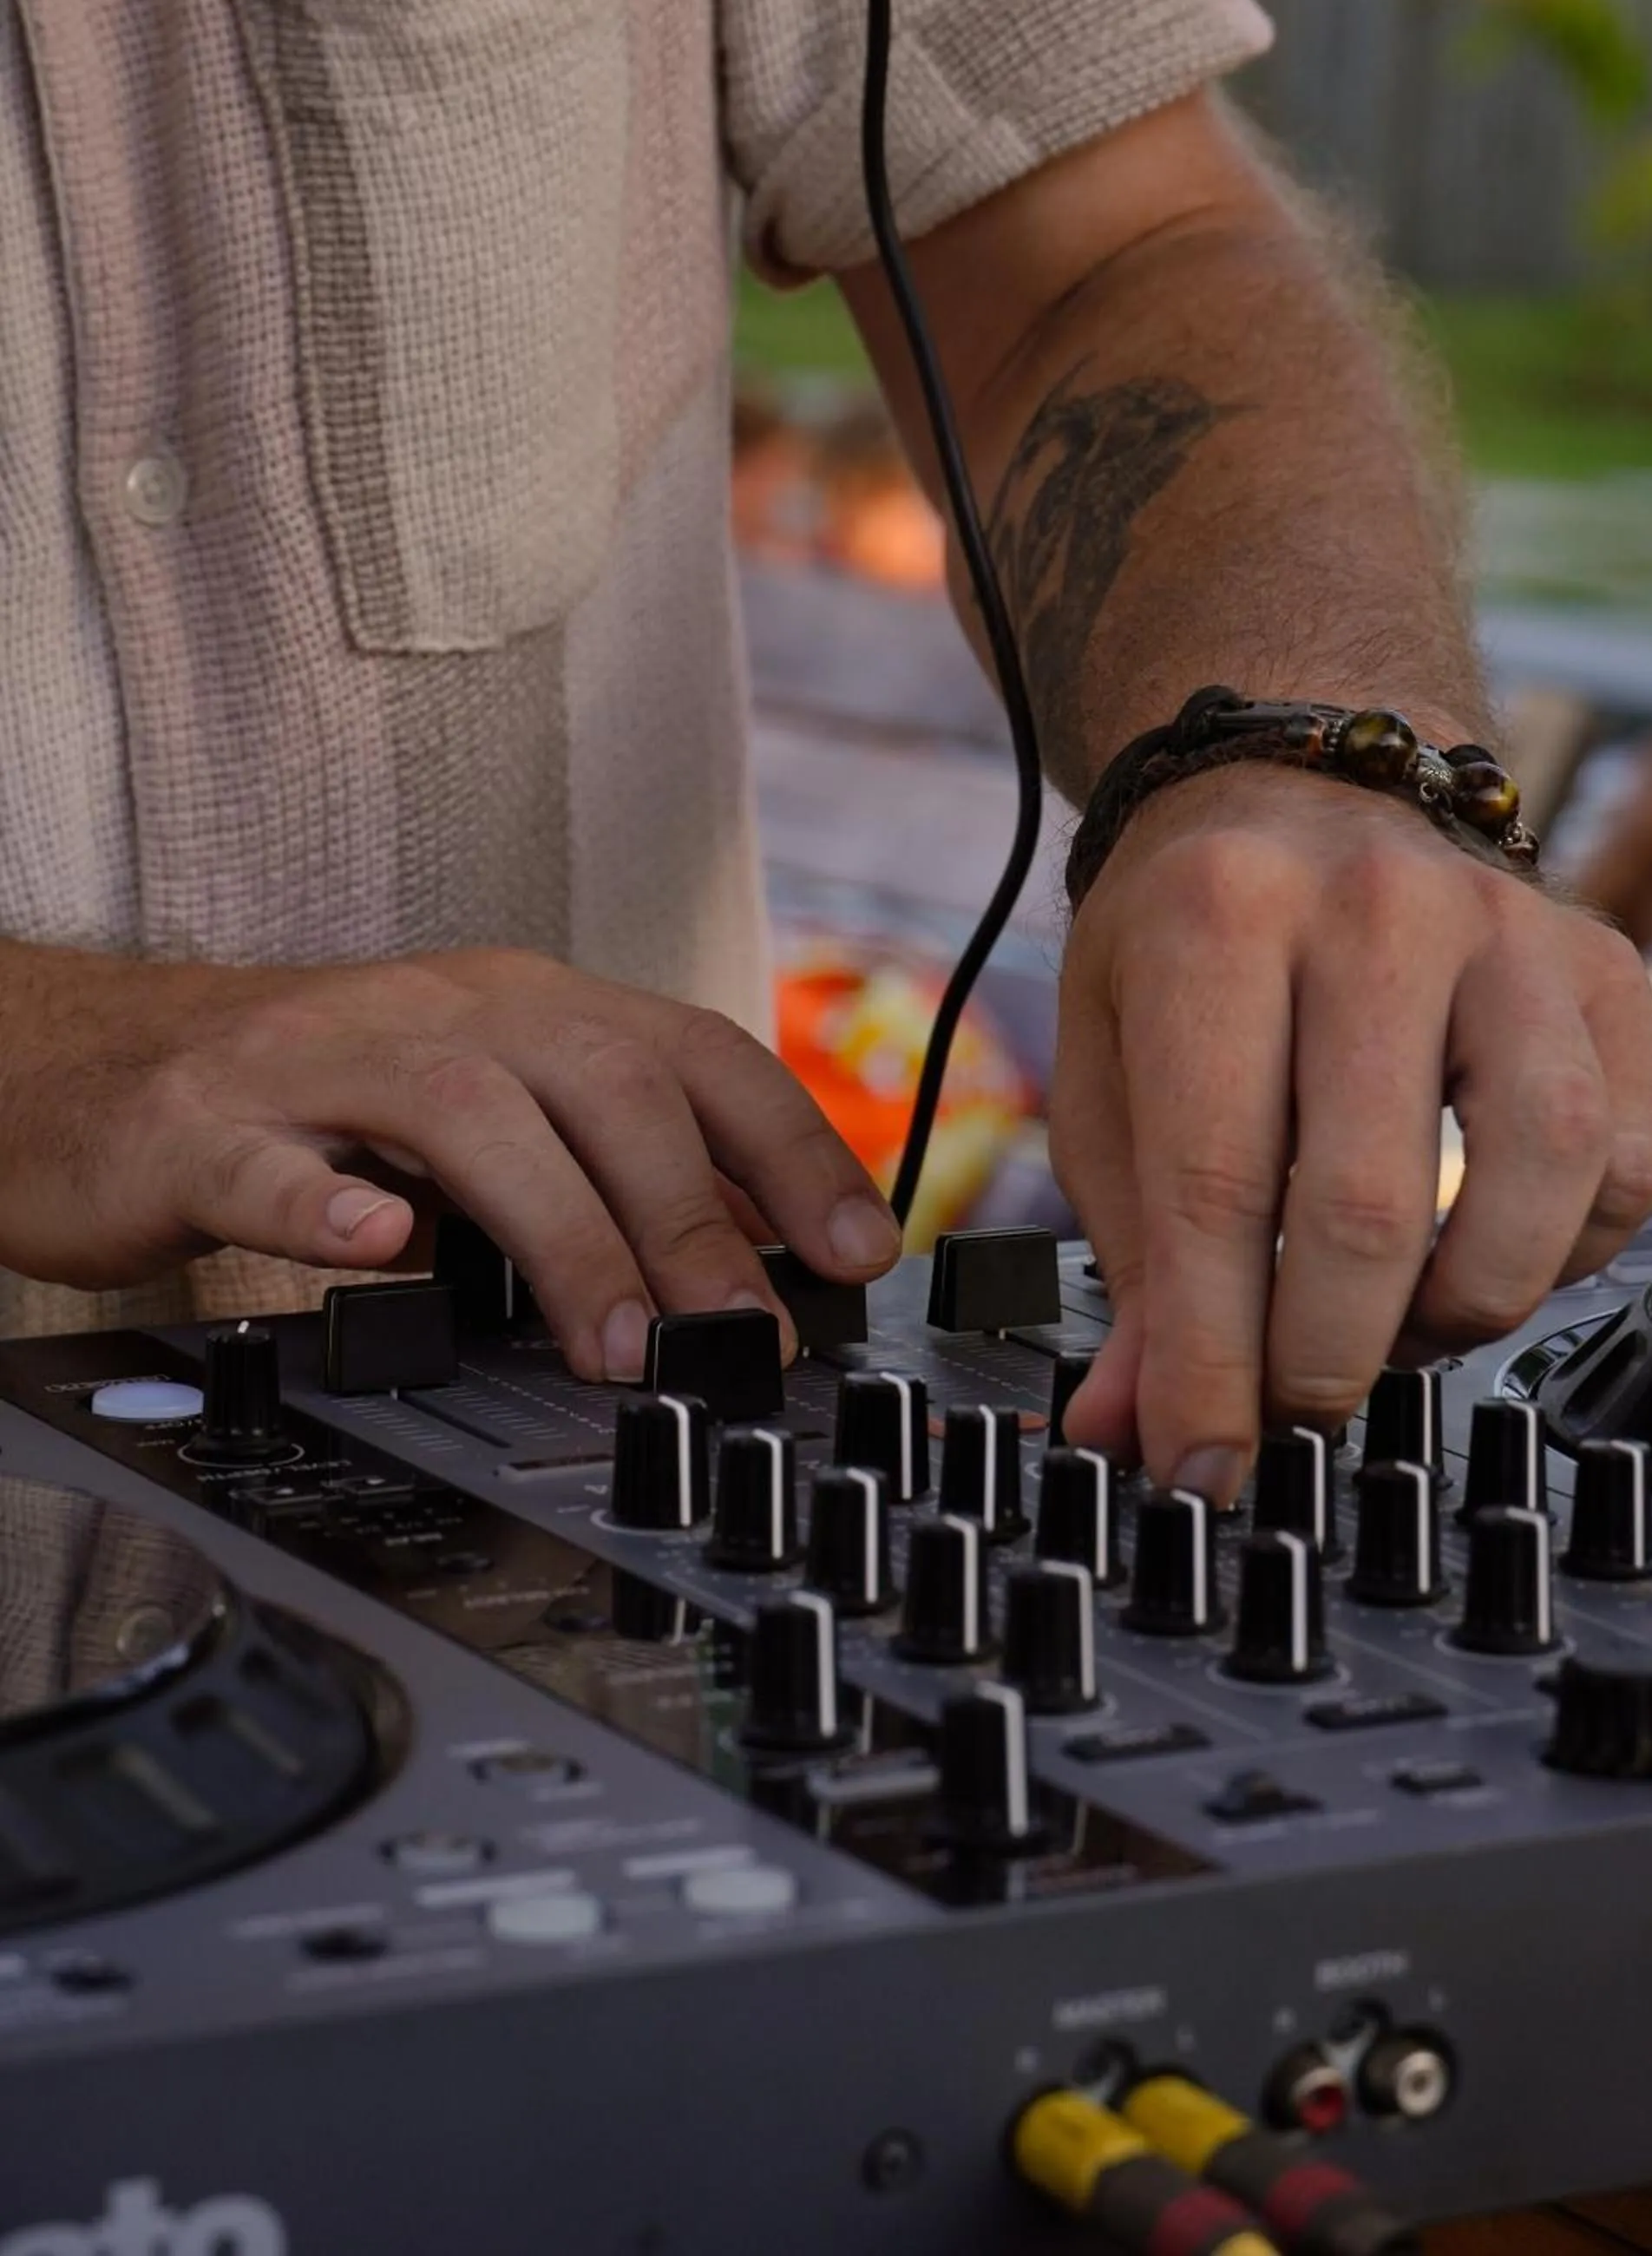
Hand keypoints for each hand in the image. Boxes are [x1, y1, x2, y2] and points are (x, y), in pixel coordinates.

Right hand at [0, 945, 900, 1377]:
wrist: (92, 1070)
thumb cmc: (314, 1105)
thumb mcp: (482, 1116)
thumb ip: (596, 1169)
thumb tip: (743, 1265)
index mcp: (522, 1008)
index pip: (692, 1051)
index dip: (790, 1147)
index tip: (860, 1251)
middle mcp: (439, 1012)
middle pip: (600, 1081)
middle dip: (693, 1215)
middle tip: (746, 1336)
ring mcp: (318, 1061)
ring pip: (465, 1116)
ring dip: (561, 1235)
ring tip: (617, 1344)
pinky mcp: (205, 1126)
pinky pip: (275, 1161)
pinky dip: (331, 1207)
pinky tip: (379, 1250)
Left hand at [1052, 765, 1651, 1497]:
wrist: (1296, 785)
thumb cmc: (1188, 944)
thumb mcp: (1110, 1074)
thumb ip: (1127, 1257)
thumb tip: (1128, 1430)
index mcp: (1219, 922)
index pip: (1218, 1190)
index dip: (1209, 1363)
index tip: (1199, 1467)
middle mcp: (1374, 908)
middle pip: (1370, 1204)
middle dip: (1324, 1360)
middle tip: (1289, 1412)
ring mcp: (1509, 929)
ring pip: (1534, 1175)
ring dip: (1458, 1306)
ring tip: (1389, 1327)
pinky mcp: (1601, 966)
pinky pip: (1624, 1157)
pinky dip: (1560, 1248)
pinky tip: (1480, 1251)